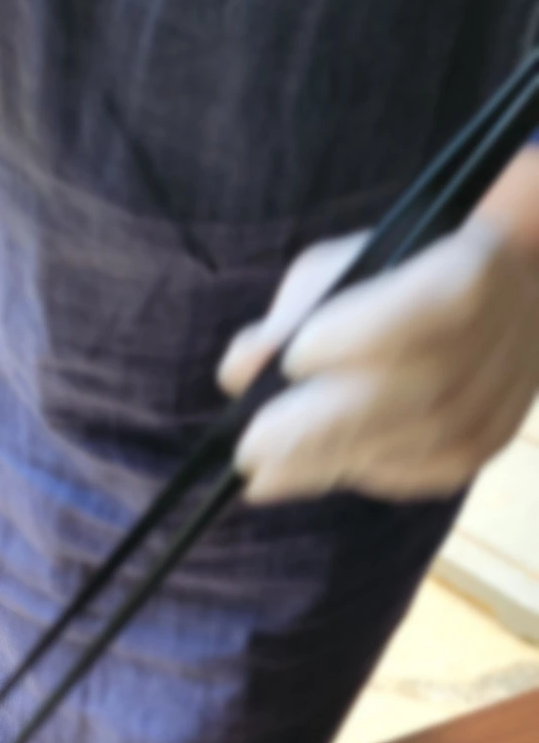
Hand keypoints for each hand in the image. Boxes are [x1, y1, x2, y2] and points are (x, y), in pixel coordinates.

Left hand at [217, 219, 538, 503]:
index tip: (294, 359)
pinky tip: (321, 470)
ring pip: (424, 440)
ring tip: (268, 474)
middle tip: (250, 453)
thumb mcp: (337, 271)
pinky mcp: (492, 438)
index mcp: (471, 268)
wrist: (492, 298)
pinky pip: (431, 471)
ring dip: (337, 459)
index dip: (361, 335)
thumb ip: (289, 318)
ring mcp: (504, 392)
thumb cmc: (393, 277)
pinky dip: (369, 474)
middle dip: (324, 426)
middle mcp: (503, 334)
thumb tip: (239, 375)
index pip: (426, 306)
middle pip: (419, 391)